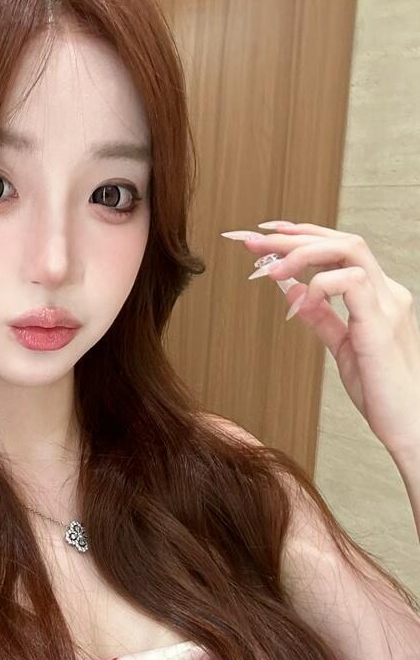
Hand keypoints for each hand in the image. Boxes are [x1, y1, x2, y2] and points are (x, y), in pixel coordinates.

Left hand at [222, 220, 419, 460]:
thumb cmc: (383, 392)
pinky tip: (303, 302)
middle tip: (255, 242)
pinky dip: (320, 285)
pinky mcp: (381, 324)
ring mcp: (388, 305)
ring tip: (271, 268)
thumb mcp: (343, 349)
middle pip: (342, 241)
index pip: (343, 250)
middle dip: (294, 237)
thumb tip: (294, 292)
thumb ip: (322, 318)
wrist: (411, 425)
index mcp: (379, 297)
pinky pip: (351, 282)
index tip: (270, 234)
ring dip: (303, 252)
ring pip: (348, 249)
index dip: (307, 236)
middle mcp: (387, 293)